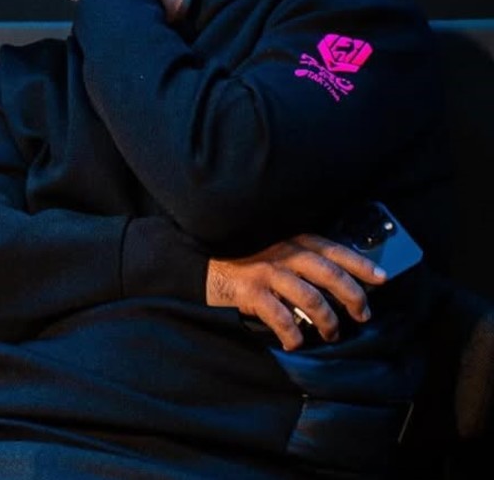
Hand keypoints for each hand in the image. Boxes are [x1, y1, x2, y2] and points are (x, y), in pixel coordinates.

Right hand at [206, 234, 386, 350]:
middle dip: (353, 297)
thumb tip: (338, 280)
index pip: (336, 251)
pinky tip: (295, 343)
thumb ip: (301, 258)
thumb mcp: (275, 249)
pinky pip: (281, 318)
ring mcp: (268, 273)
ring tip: (331, 334)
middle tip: (362, 315)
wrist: (201, 263)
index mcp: (294, 241)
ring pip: (311, 299)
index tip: (382, 280)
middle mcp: (284, 254)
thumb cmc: (244, 259)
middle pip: (330, 275)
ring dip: (328, 321)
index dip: (361, 265)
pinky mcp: (251, 292)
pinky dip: (293, 334)